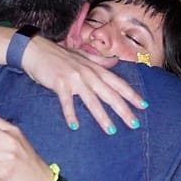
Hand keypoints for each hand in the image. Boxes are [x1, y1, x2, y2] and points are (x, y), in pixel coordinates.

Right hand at [20, 36, 146, 133]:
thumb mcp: (83, 56)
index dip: (132, 95)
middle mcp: (89, 74)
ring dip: (102, 117)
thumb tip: (115, 62)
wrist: (36, 49)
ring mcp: (75, 79)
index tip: (144, 105)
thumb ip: (100, 61)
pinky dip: (70, 114)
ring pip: (92, 100)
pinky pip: (66, 102)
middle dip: (124, 110)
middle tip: (134, 124)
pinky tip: (74, 126)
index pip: (118, 83)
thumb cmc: (59, 55)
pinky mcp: (59, 84)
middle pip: (110, 95)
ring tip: (111, 130)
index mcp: (96, 69)